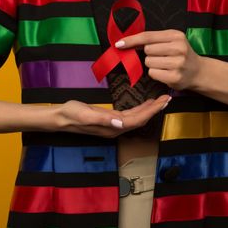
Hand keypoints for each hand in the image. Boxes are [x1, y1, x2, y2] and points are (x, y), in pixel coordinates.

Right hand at [49, 94, 170, 137]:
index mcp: (113, 128)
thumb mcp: (85, 115)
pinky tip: (145, 103)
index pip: (138, 120)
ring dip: (150, 109)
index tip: (163, 101)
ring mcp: (113, 126)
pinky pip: (130, 116)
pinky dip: (140, 109)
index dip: (152, 111)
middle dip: (155, 109)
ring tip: (161, 100)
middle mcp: (116, 129)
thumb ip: (103, 120)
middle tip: (168, 98)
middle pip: (141, 120)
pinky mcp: (110, 120)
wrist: (60, 118)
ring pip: (137, 118)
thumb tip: (121, 123)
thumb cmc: (71, 114)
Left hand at [115, 29, 202, 90]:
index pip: (148, 36)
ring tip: (165, 65)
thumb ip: (152, 40)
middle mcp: (178, 47)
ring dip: (152, 65)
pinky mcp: (175, 77)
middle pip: (147, 50)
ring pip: (149, 62)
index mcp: (175, 35)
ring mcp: (178, 63)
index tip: (119, 44)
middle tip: (162, 57)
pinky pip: (153, 73)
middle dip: (150, 54)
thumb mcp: (171, 41)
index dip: (132, 40)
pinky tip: (166, 73)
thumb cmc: (180, 54)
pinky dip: (156, 74)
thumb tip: (126, 42)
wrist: (198, 71)